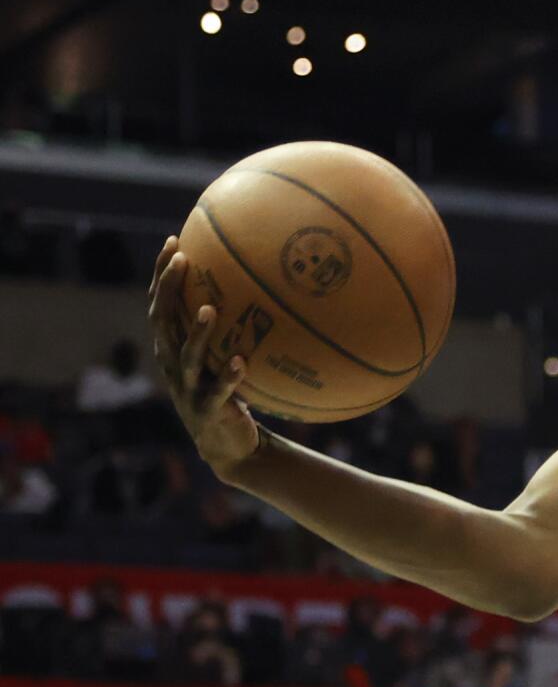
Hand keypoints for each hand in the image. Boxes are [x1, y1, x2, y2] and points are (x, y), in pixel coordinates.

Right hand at [146, 236, 261, 475]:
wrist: (229, 444)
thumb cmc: (230, 390)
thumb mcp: (227, 353)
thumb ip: (235, 325)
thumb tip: (267, 281)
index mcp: (174, 347)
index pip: (162, 304)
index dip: (162, 274)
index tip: (174, 241)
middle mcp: (173, 364)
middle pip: (163, 322)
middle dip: (169, 289)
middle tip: (182, 261)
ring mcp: (188, 389)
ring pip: (186, 357)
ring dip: (197, 333)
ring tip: (208, 310)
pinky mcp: (207, 411)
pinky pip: (217, 392)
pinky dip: (228, 377)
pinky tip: (241, 362)